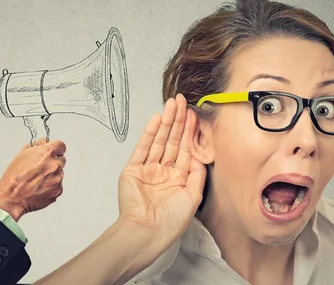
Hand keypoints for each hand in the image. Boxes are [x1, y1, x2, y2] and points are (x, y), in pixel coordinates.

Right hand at [0, 139, 65, 220]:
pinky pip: (58, 185)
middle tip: (41, 168)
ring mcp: (58, 178)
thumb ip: (37, 145)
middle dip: (53, 162)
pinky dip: (51, 186)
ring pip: (59, 173)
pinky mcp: (58, 190)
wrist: (12, 196)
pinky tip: (39, 187)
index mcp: (48, 152)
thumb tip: (45, 142)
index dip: (56, 149)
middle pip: (61, 159)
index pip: (61, 146)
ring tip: (37, 180)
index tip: (52, 152)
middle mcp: (55, 164)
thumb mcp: (23, 153)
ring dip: (52, 175)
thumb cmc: (15, 176)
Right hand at [117, 94, 205, 254]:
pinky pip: (143, 148)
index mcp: (178, 179)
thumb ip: (197, 174)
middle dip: (178, 121)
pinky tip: (156, 119)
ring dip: (165, 122)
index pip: (185, 150)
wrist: (147, 232)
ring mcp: (147, 170)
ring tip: (171, 105)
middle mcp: (163, 172)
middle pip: (172, 141)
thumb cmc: (170, 222)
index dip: (190, 132)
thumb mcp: (193, 197)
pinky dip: (149, 133)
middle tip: (182, 101)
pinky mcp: (133, 170)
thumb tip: (201, 156)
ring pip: (159, 141)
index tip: (194, 114)